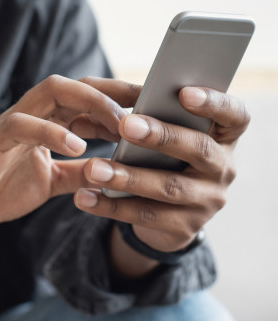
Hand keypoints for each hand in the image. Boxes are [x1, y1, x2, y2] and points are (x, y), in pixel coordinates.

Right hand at [0, 76, 134, 238]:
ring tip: (118, 124)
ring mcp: (11, 124)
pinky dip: (52, 133)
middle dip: (113, 91)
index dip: (120, 101)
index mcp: (45, 124)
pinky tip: (78, 148)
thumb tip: (112, 172)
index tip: (153, 108)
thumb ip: (77, 173)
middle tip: (148, 104)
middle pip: (76, 86)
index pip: (86, 101)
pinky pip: (23, 125)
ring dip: (89, 103)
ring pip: (52, 92)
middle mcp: (32, 116)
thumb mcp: (49, 182)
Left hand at [75, 86, 250, 252]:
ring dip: (128, 177)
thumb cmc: (164, 157)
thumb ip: (154, 117)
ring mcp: (207, 201)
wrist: (167, 214)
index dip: (214, 103)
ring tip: (93, 168)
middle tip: (125, 124)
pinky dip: (110, 205)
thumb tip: (116, 100)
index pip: (235, 116)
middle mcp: (223, 168)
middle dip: (161, 136)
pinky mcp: (184, 227)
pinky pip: (145, 215)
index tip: (184, 93)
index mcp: (222, 137)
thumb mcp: (167, 136)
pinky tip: (84, 196)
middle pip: (199, 149)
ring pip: (168, 186)